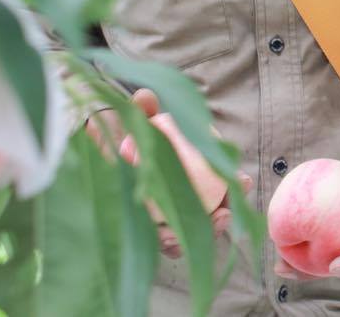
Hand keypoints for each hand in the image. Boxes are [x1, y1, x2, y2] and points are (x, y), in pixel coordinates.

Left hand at [86, 88, 251, 259]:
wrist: (98, 152)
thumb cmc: (126, 134)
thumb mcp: (136, 120)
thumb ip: (142, 108)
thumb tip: (145, 97)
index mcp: (197, 168)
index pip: (225, 179)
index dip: (237, 184)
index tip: (241, 182)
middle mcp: (190, 194)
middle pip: (215, 211)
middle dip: (222, 219)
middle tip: (221, 216)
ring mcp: (172, 214)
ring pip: (193, 230)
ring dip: (196, 235)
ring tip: (191, 232)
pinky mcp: (152, 230)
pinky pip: (168, 242)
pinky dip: (170, 242)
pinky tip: (168, 239)